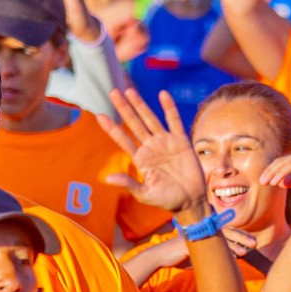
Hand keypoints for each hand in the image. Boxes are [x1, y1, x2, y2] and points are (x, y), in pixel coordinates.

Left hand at [94, 89, 207, 217]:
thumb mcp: (145, 194)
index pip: (123, 140)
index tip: (99, 115)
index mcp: (140, 158)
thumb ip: (128, 183)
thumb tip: (107, 178)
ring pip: (150, 119)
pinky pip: (174, 121)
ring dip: (140, 105)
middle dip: (123, 109)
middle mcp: (151, 147)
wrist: (190, 200)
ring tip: (130, 91)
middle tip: (112, 92)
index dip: (112, 128)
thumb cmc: (166, 200)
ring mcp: (165, 142)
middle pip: (134, 124)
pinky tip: (162, 94)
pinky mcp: (181, 141)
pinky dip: (169, 108)